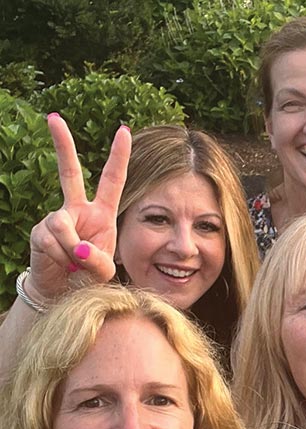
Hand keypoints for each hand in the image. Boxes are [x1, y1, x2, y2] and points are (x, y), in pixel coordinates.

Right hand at [26, 114, 130, 301]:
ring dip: (73, 251)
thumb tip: (80, 248)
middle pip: (69, 172)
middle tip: (53, 117)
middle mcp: (78, 210)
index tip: (123, 131)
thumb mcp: (104, 272)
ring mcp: (57, 219)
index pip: (112, 181)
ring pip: (64, 226)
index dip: (118, 157)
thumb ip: (99, 261)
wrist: (62, 293)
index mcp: (101, 215)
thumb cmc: (88, 278)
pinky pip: (53, 242)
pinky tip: (62, 266)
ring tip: (76, 266)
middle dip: (62, 144)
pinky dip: (62, 258)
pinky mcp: (40, 231)